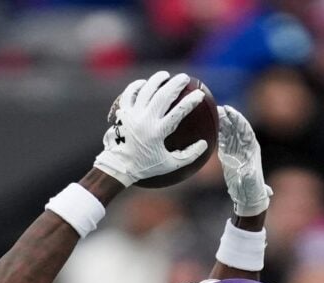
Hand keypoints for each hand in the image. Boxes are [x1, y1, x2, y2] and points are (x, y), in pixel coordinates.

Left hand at [93, 72, 209, 187]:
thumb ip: (189, 155)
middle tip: (184, 77)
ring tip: (165, 75)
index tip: (199, 94)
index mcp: (158, 132)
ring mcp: (133, 114)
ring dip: (157, 80)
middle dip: (175, 84)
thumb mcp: (170, 165)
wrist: (119, 166)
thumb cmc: (146, 166)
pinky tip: (145, 83)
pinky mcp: (123, 112)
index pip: (178, 112)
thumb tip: (204, 144)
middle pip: (163, 96)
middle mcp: (145, 120)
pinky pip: (129, 94)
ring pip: (146, 90)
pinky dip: (137, 86)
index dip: (190, 101)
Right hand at [216, 104, 270, 218]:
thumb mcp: (251, 184)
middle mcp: (245, 146)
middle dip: (227, 116)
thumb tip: (246, 172)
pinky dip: (216, 132)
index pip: (245, 129)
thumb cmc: (252, 191)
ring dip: (220, 121)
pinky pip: (221, 139)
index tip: (229, 110)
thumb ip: (249, 177)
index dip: (237, 119)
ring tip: (210, 113)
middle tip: (216, 107)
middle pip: (235, 126)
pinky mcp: (227, 154)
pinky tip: (208, 126)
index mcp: (252, 149)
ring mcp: (236, 149)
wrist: (248, 198)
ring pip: (228, 131)